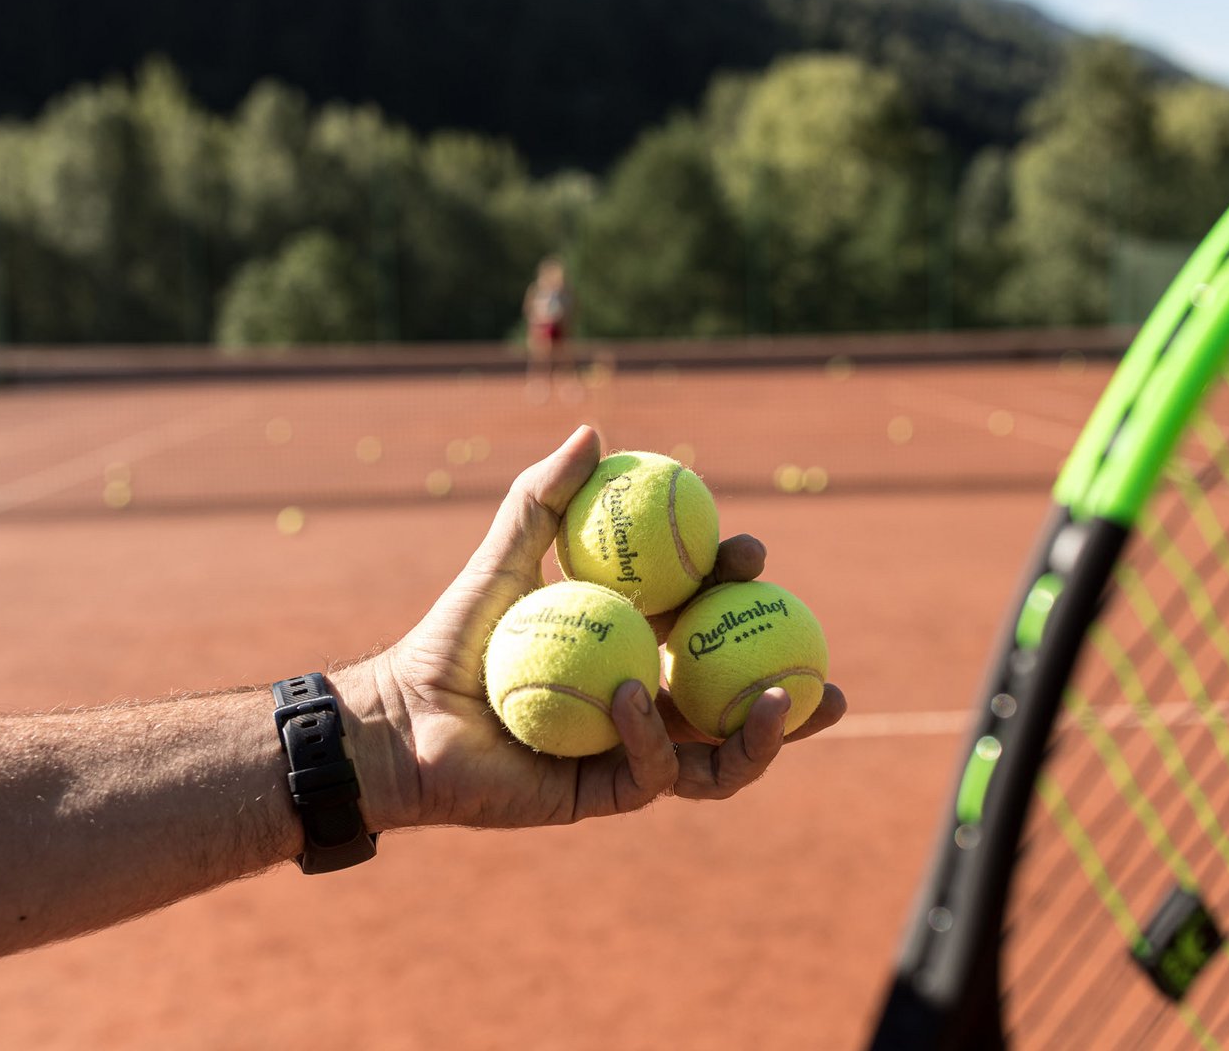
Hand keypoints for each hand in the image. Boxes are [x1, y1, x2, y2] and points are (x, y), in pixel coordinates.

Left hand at [336, 425, 845, 830]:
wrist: (403, 719)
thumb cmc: (451, 638)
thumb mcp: (503, 559)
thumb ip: (543, 499)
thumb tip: (595, 434)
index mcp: (636, 645)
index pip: (707, 619)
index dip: (739, 589)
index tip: (751, 555)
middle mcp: (646, 702)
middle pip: (737, 698)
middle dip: (796, 689)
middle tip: (825, 669)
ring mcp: (631, 753)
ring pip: (718, 755)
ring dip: (760, 735)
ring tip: (782, 701)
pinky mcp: (606, 794)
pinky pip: (652, 771)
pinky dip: (652, 734)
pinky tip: (638, 694)